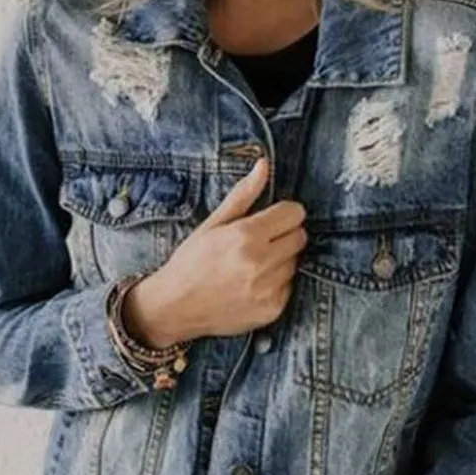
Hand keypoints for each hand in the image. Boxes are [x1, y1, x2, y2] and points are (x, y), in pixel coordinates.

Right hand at [127, 157, 308, 345]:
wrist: (175, 307)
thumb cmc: (190, 262)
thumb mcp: (212, 224)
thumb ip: (243, 194)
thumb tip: (264, 164)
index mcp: (245, 236)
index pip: (294, 214)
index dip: (284, 212)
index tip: (272, 218)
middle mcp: (260, 263)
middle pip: (299, 237)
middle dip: (284, 234)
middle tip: (260, 241)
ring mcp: (267, 289)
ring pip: (295, 262)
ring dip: (280, 260)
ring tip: (252, 265)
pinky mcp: (271, 310)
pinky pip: (289, 286)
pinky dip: (276, 283)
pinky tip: (252, 284)